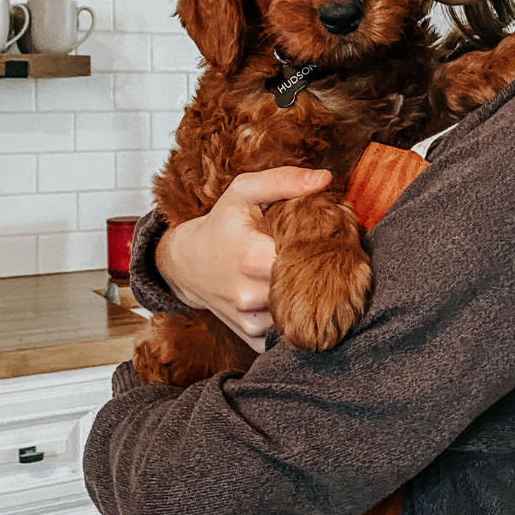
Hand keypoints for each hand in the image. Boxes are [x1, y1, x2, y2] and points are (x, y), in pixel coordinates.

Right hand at [155, 168, 331, 351]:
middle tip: (320, 259)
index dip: (323, 249)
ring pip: (299, 311)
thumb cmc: (219, 225)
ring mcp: (250, 319)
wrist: (186, 264)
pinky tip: (286, 298)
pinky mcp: (251, 336)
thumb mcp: (243, 192)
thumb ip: (284, 181)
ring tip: (300, 277)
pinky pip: (285, 332)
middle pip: (307, 288)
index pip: (307, 259)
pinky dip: (291, 317)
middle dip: (318, 273)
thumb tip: (326, 178)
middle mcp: (250, 294)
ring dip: (306, 297)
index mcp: (253, 256)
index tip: (328, 240)